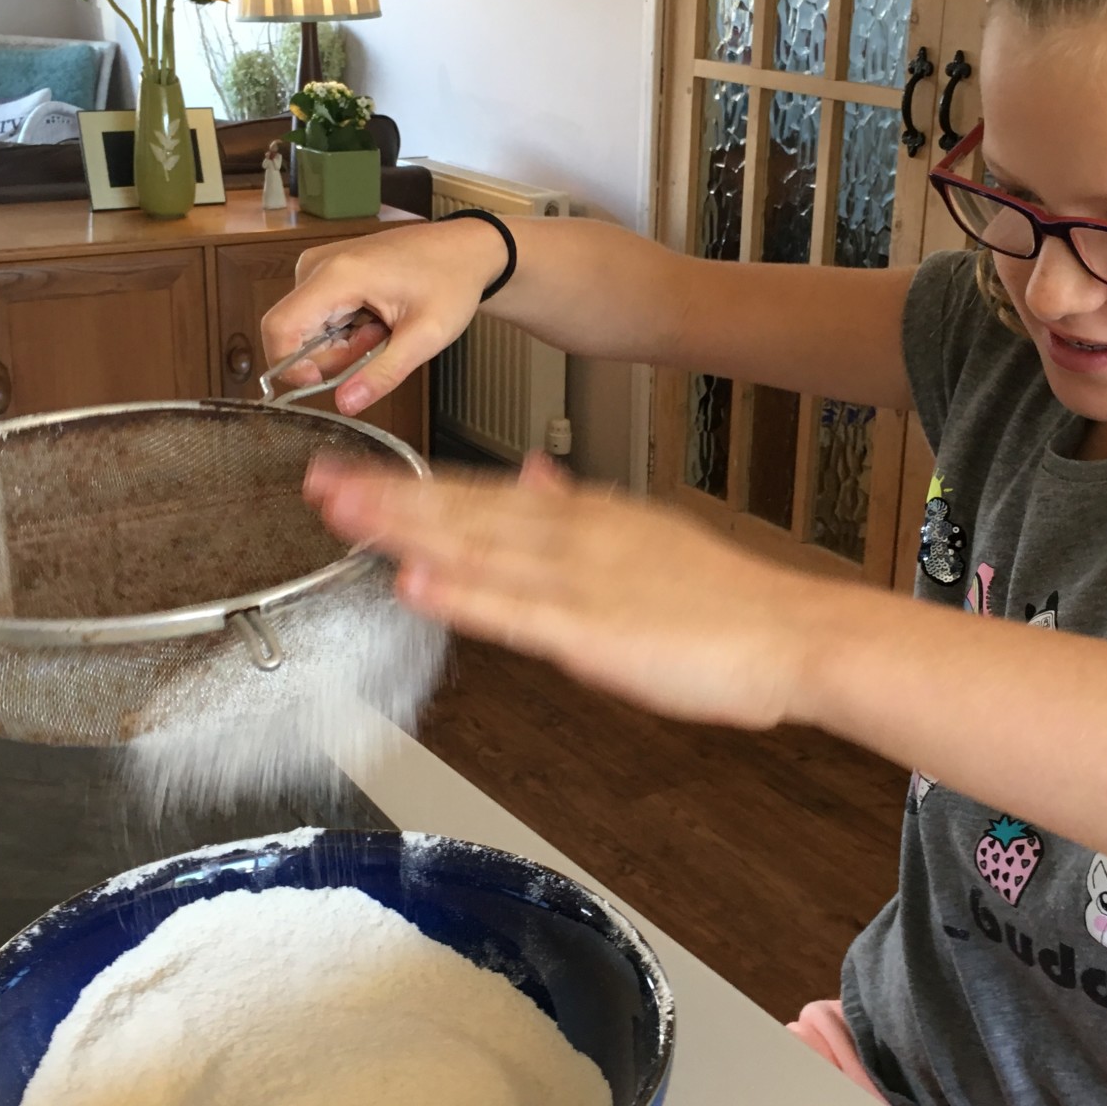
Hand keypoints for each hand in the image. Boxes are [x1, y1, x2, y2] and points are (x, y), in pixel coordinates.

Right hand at [260, 220, 506, 414]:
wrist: (466, 249)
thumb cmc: (451, 282)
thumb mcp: (425, 337)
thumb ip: (383, 374)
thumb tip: (345, 405)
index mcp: (338, 275)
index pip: (279, 328)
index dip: (291, 366)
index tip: (326, 383)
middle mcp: (318, 265)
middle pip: (294, 333)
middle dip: (332, 357)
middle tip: (378, 347)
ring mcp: (319, 266)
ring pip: (306, 329)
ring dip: (343, 346)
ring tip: (384, 330)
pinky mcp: (325, 271)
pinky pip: (318, 317)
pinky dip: (345, 331)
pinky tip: (376, 320)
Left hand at [304, 452, 828, 728]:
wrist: (791, 632)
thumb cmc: (722, 600)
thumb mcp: (644, 532)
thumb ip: (576, 505)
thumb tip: (530, 473)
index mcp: (582, 518)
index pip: (482, 499)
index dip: (412, 489)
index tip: (353, 477)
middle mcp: (572, 539)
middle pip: (463, 516)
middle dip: (386, 501)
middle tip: (316, 484)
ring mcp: (581, 582)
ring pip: (477, 552)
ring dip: (405, 532)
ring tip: (342, 517)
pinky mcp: (595, 632)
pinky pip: (517, 613)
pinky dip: (465, 596)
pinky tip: (416, 583)